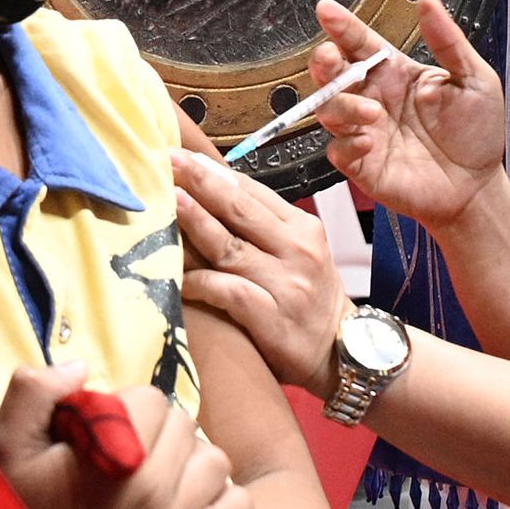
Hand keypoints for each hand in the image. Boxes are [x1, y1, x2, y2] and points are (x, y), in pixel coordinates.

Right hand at [0, 365, 246, 508]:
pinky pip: (237, 508)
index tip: (97, 436)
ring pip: (214, 462)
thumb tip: (80, 368)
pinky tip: (187, 506)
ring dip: (187, 463)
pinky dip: (219, 502)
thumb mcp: (4, 449)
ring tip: (152, 482)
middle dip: (154, 430)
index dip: (122, 408)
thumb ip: (32, 392)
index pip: (150, 399)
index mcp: (112, 464)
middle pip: (183, 426)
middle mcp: (154, 497)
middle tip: (122, 458)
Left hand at [168, 149, 349, 393]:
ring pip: (231, 246)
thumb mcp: (301, 254)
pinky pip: (228, 291)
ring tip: (169, 200)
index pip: (252, 192)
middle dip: (200, 182)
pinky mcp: (272, 316)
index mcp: (302, 228)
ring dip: (196, 221)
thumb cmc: (313, 301)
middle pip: (240, 209)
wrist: (342, 354)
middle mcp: (297, 250)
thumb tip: (214, 193)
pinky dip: (200, 282)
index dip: (213, 172)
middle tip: (167, 161)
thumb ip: (266, 227)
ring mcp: (285, 283)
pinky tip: (176, 276)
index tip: (181, 155)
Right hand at [314, 0, 505, 230]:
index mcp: (396, 73)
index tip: (327, 10)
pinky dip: (347, 143)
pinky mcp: (362, 164)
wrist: (478, 186)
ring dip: (341, 105)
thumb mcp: (473, 78)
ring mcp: (365, 131)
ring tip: (372, 112)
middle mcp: (374, 98)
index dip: (342, 26)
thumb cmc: (476, 133)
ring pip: (329, 109)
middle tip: (331, 57)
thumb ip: (448, 40)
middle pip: (332, 73)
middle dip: (324, 61)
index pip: (360, 43)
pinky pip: (338, 150)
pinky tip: (367, 141)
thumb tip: (427, 1)